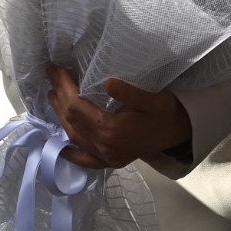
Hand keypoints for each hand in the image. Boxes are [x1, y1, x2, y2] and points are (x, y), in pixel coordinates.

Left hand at [46, 65, 190, 169]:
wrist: (179, 132)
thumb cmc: (165, 112)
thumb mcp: (152, 98)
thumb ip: (131, 92)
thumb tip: (109, 83)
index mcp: (111, 129)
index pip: (76, 106)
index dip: (63, 86)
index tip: (55, 68)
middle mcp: (104, 146)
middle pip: (70, 121)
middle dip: (58, 97)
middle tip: (52, 76)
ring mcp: (106, 157)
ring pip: (73, 136)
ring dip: (60, 116)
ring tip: (53, 95)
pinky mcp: (109, 161)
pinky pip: (84, 159)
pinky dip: (70, 153)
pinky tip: (59, 146)